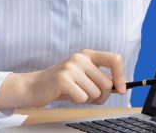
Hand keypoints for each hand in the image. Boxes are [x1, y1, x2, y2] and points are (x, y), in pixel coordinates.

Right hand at [0, 49, 125, 109]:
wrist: (34, 87)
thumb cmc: (62, 85)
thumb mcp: (82, 77)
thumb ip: (99, 78)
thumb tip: (120, 86)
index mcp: (87, 55)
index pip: (115, 59)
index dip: (121, 76)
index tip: (121, 90)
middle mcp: (80, 58)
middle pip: (107, 84)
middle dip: (100, 96)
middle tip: (86, 95)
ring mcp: (71, 67)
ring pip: (95, 93)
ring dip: (86, 99)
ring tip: (73, 93)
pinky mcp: (63, 79)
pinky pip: (82, 98)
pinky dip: (76, 101)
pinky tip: (66, 95)